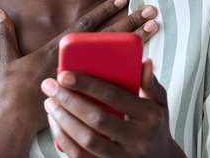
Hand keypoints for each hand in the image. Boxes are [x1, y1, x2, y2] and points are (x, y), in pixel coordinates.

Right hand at [0, 0, 158, 132]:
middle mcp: (75, 59)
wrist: (14, 118)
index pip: (86, 24)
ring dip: (137, 40)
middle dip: (130, 21)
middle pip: (109, 36)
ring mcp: (83, 76)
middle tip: (152, 9)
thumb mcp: (8, 58)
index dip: (104, 10)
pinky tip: (147, 62)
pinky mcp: (87, 92)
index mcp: (58, 48)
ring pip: (117, 55)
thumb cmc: (12, 89)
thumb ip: (6, 33)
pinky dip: (129, 72)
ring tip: (155, 27)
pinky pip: (113, 80)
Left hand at [41, 58, 186, 157]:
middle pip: (97, 119)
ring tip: (50, 102)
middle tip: (50, 85)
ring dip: (63, 120)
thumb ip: (151, 82)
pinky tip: (55, 122)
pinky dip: (63, 138)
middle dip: (69, 100)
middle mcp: (138, 140)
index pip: (115, 96)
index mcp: (150, 117)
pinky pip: (80, 156)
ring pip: (86, 140)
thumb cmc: (154, 126)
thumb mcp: (160, 103)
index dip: (88, 85)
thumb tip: (144, 61)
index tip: (65, 74)